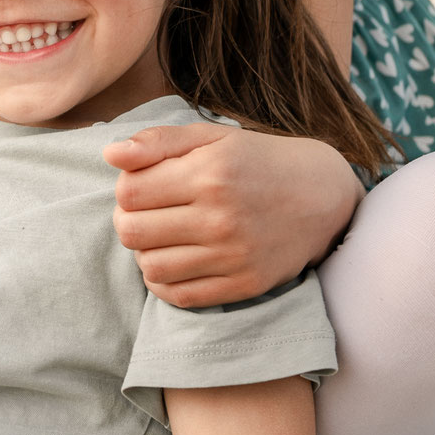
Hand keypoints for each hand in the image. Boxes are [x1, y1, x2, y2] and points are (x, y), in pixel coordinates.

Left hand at [104, 122, 362, 306]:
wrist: (324, 195)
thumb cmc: (258, 161)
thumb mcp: (213, 138)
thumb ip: (158, 142)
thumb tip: (110, 154)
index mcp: (209, 173)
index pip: (128, 191)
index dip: (126, 188)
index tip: (145, 185)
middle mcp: (220, 217)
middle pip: (131, 232)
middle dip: (129, 221)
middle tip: (150, 214)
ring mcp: (234, 255)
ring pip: (150, 267)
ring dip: (146, 253)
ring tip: (163, 238)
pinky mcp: (245, 285)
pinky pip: (179, 296)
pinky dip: (165, 282)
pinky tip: (177, 261)